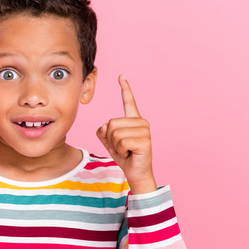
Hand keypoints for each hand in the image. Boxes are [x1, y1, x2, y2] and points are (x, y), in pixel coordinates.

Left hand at [96, 75, 156, 193]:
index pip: (128, 101)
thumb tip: (103, 125)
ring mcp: (144, 130)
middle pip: (111, 122)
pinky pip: (121, 141)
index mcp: (133, 120)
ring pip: (115, 132)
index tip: (121, 76)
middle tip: (120, 147)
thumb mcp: (110, 142)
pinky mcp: (144, 141)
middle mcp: (140, 122)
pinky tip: (129, 153)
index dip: (124, 88)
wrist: (136, 173)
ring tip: (125, 150)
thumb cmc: (124, 156)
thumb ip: (103, 132)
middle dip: (109, 138)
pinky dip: (120, 150)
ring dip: (115, 145)